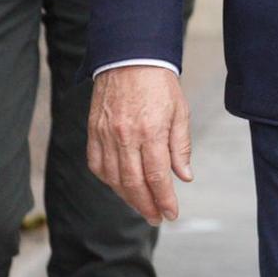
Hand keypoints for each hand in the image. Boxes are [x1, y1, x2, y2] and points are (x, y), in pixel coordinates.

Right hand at [88, 67, 192, 223]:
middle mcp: (125, 137)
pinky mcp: (93, 133)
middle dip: (146, 206)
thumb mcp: (179, 111)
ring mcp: (105, 136)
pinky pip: (98, 166)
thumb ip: (180, 146)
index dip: (164, 199)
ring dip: (128, 198)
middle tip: (156, 218)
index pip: (156, 176)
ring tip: (142, 206)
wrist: (130, 58)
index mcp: (150, 131)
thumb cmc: (159, 83)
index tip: (171, 214)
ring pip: (114, 179)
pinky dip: (109, 181)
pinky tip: (120, 186)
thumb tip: (184, 177)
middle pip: (133, 184)